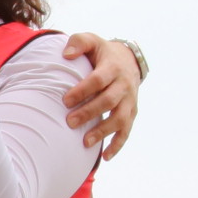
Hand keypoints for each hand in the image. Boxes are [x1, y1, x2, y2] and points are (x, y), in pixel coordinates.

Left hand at [59, 34, 141, 160]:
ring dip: (103, 131)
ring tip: (85, 142)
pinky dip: (118, 145)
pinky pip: (127, 131)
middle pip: (108, 101)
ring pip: (120, 118)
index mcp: (113, 67)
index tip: (65, 100)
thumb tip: (66, 55)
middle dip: (90, 112)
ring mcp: (130, 101)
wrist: (128, 59)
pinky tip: (105, 157)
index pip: (99, 80)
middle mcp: (124, 85)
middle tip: (70, 122)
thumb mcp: (91, 40)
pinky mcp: (132, 113)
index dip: (83, 90)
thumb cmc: (101, 52)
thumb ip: (78, 42)